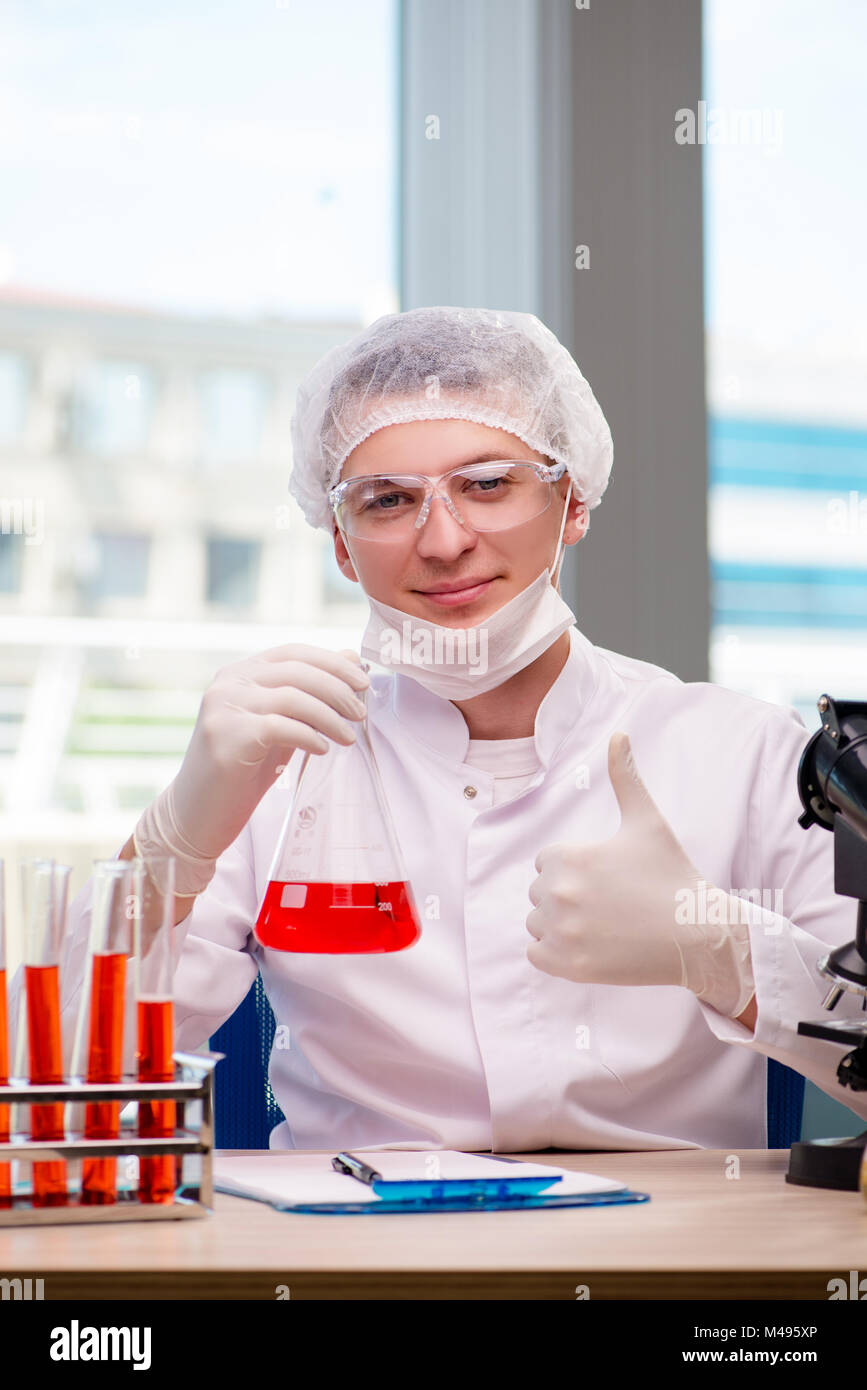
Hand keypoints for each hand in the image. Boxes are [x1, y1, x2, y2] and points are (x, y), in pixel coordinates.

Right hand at [135, 645, 370, 892]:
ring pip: (292, 697)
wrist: (199, 813)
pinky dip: (309, 736)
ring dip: (329, 716)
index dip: (333, 662)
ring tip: (348, 737)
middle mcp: (228, 683)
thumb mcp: (279, 725)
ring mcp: (223, 707)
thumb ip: (307, 695)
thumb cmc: (243, 769)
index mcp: (240, 672)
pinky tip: (322, 749)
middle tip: (361, 713)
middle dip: (337, 689)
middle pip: (296, 671)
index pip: (294, 652)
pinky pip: (280, 727)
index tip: (362, 681)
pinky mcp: (226, 736)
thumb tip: (350, 659)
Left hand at [525, 732, 754, 1015]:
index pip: (547, 861)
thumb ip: (625, 776)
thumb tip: (619, 733)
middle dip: (568, 895)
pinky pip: (536, 954)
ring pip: (537, 923)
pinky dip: (554, 953)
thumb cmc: (672, 874)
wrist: (697, 934)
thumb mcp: (647, 821)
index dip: (577, 866)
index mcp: (568, 857)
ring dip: (559, 924)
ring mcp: (562, 934)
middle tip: (611, 901)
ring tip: (602, 924)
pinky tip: (587, 946)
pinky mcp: (569, 967)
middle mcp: (558, 894)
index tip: (609, 875)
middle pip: (541, 892)